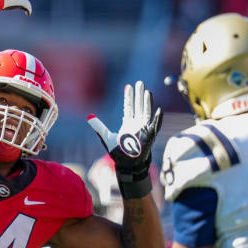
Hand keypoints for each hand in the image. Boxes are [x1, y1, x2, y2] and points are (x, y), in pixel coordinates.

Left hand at [87, 81, 162, 198]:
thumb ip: (98, 126)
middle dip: (139, 94)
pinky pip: (155, 125)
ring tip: (147, 91)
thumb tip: (88, 117)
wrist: (127, 164)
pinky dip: (157, 118)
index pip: (129, 107)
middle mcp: (136, 124)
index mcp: (127, 123)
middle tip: (140, 83)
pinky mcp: (149, 135)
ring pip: (146, 111)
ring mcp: (143, 128)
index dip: (128, 97)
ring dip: (147, 102)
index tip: (128, 86)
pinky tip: (158, 110)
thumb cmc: (118, 152)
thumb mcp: (106, 136)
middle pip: (138, 105)